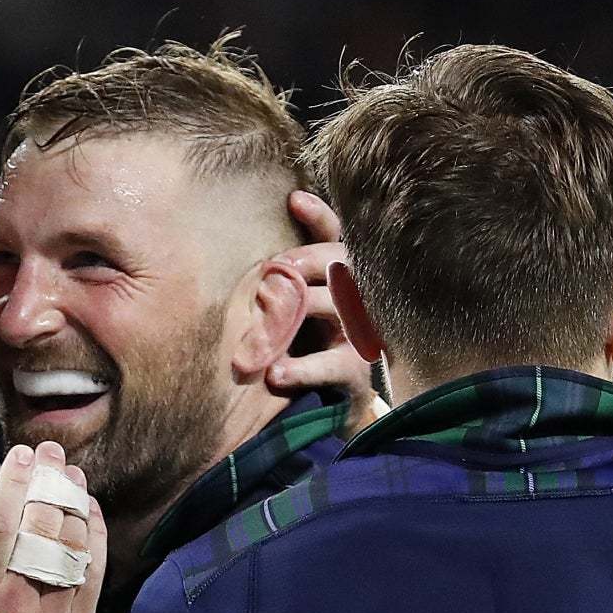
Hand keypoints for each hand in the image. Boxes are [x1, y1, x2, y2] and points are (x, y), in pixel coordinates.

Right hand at [0, 442, 104, 612]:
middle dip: (49, 482)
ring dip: (75, 504)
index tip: (22, 454)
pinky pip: (93, 574)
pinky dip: (94, 538)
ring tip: (72, 476)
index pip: (2, 524)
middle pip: (43, 528)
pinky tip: (89, 512)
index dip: (15, 482)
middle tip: (51, 454)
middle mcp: (18, 603)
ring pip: (72, 548)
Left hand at [267, 190, 385, 435]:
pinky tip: (276, 372)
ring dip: (301, 309)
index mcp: (339, 283)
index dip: (320, 218)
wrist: (328, 412)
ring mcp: (361, 339)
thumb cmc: (303, 351)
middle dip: (310, 260)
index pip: (337, 239)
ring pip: (341, 307)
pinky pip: (335, 366)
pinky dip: (304, 368)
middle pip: (343, 265)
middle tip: (276, 268)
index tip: (294, 200)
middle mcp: (357, 304)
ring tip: (266, 316)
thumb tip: (252, 242)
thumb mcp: (291, 310)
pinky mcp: (357, 378)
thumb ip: (280, 280)